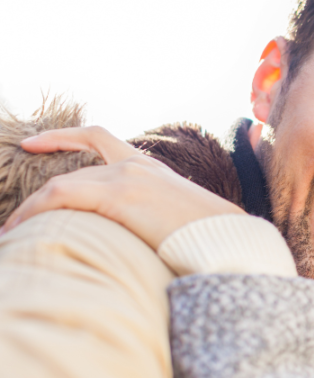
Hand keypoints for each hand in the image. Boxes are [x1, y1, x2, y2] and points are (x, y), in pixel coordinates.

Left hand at [1, 126, 244, 249]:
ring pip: (60, 184)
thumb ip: (157, 219)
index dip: (66, 136)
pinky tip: (19, 229)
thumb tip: (146, 240)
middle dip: (45, 165)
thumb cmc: (210, 240)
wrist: (227, 240)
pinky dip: (34, 211)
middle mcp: (137, 166)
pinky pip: (60, 196)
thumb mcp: (179, 222)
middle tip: (20, 179)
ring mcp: (127, 178)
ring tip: (10, 229)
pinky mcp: (119, 196)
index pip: (102, 138)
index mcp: (151, 169)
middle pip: (78, 156)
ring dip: (30, 207)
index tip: (36, 144)